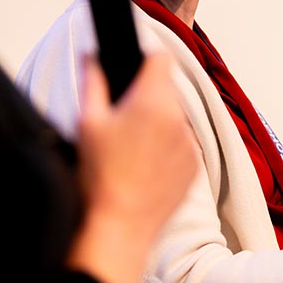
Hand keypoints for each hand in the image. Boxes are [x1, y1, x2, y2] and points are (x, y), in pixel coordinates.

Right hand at [67, 53, 198, 282]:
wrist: (119, 227)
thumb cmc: (99, 176)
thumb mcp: (87, 122)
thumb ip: (92, 81)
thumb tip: (92, 55)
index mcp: (153, 102)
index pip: (161, 59)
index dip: (145, 60)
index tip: (133, 71)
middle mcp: (179, 120)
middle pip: (167, 90)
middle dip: (148, 96)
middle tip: (123, 117)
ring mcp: (190, 145)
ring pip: (175, 119)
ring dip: (159, 123)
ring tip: (132, 149)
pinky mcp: (195, 167)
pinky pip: (183, 145)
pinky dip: (168, 149)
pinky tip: (145, 167)